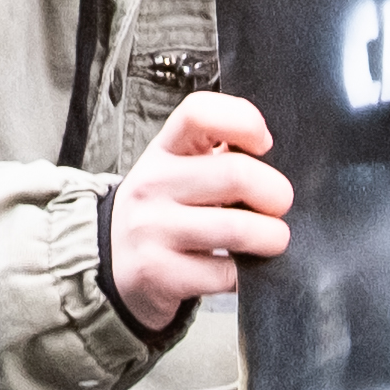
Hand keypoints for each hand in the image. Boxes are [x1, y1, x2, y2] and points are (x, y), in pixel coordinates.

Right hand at [108, 91, 290, 329]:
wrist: (112, 263)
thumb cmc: (164, 212)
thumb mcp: (178, 172)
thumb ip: (219, 157)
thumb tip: (276, 162)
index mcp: (163, 151)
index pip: (199, 114)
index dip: (244, 121)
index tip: (263, 145)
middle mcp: (152, 185)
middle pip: (236, 174)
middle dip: (276, 194)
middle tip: (277, 207)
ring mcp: (151, 230)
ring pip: (238, 228)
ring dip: (271, 237)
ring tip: (269, 240)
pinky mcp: (159, 273)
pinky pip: (227, 273)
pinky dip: (247, 276)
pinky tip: (239, 270)